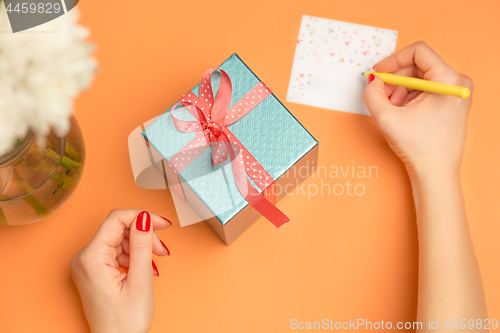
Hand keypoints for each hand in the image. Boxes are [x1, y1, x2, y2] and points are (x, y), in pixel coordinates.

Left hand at [71, 209, 171, 332]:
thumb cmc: (124, 323)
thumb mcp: (140, 281)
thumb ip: (142, 245)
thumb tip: (143, 218)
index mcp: (91, 258)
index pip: (116, 219)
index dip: (142, 217)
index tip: (162, 223)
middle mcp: (85, 258)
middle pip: (119, 229)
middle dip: (144, 235)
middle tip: (162, 249)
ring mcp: (88, 264)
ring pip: (120, 239)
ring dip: (141, 246)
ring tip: (156, 260)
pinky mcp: (95, 270)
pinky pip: (117, 251)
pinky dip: (135, 255)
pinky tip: (146, 267)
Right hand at [362, 41, 473, 177]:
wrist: (435, 172)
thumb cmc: (420, 148)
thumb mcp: (387, 118)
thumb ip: (372, 94)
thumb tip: (372, 81)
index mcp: (448, 80)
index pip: (418, 51)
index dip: (393, 60)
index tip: (378, 73)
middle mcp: (457, 82)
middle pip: (417, 65)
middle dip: (395, 80)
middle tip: (380, 95)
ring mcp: (456, 92)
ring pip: (419, 78)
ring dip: (400, 90)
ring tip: (391, 110)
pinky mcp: (451, 101)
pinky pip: (425, 89)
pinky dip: (408, 97)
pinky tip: (401, 113)